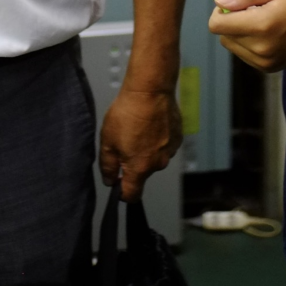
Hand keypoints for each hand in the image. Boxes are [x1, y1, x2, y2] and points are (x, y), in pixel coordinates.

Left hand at [99, 86, 181, 200]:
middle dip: (134, 163)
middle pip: (143, 173)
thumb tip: (110, 181)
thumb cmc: (128, 113)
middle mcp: (158, 164)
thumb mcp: (107, 140)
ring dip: (147, 150)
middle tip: (125, 141)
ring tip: (139, 129)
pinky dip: (158, 139)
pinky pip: (165, 145)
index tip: (118, 182)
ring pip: (155, 158)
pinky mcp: (177, 138)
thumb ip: (108, 165)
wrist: (150, 91)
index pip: (133, 195)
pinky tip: (150, 124)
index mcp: (140, 169)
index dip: (123, 193)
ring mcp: (170, 151)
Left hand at [207, 0, 285, 71]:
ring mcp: (266, 62)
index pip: (217, 25)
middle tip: (256, 8)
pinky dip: (250, 42)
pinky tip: (270, 32)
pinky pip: (246, 55)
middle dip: (232, 20)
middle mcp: (261, 49)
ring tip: (266, 20)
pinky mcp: (270, 69)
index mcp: (261, 27)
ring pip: (233, 46)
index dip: (221, 10)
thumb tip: (219, 1)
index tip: (237, 1)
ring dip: (241, 32)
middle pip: (223, 36)